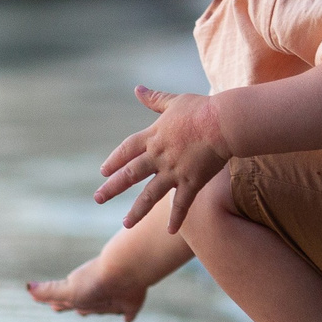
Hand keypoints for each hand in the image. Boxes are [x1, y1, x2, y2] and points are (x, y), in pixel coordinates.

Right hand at [27, 257, 147, 321]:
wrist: (125, 273)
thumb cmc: (94, 282)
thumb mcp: (68, 290)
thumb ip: (49, 291)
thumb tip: (28, 287)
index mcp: (79, 294)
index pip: (66, 301)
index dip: (60, 304)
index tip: (54, 306)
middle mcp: (95, 296)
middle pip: (85, 304)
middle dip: (80, 306)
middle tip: (76, 309)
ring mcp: (113, 299)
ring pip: (104, 307)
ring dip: (102, 309)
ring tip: (99, 311)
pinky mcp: (130, 303)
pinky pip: (128, 312)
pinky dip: (127, 316)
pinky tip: (128, 319)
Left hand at [97, 84, 230, 233]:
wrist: (224, 122)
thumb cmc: (202, 108)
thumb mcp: (174, 101)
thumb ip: (154, 99)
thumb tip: (137, 89)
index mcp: (153, 136)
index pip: (126, 150)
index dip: (114, 160)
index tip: (103, 171)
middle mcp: (158, 156)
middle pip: (130, 174)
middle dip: (112, 187)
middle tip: (97, 199)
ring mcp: (174, 171)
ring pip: (150, 194)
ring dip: (136, 210)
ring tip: (125, 224)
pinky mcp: (192, 182)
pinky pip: (182, 204)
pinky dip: (176, 218)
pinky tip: (169, 231)